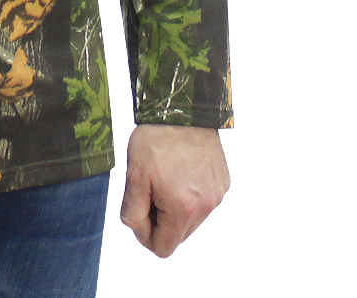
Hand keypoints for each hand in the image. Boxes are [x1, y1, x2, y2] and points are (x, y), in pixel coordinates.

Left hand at [119, 124, 229, 258]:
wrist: (181, 108)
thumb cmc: (154, 139)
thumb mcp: (133, 176)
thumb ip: (133, 212)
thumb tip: (140, 231)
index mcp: (182, 209)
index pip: (163, 248)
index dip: (145, 235)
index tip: (139, 210)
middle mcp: (206, 207)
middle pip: (178, 235)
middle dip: (161, 220)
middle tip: (150, 188)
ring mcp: (217, 194)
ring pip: (191, 219)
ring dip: (176, 207)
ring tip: (166, 176)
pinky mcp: (223, 182)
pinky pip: (203, 201)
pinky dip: (190, 193)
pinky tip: (181, 169)